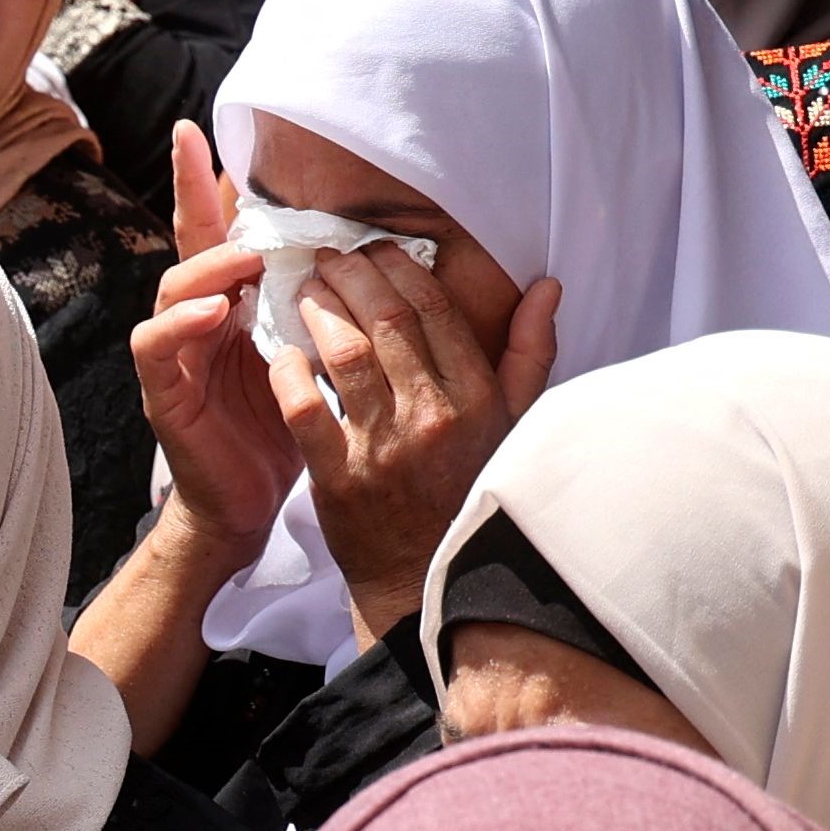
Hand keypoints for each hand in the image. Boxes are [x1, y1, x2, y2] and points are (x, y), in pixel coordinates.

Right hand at [130, 122, 300, 566]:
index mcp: (233, 304)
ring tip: (242, 257)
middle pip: (188, 244)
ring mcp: (175, 354)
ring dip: (207, 266)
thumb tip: (375, 259)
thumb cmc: (286, 430)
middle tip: (211, 161)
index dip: (209, 183)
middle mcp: (197, 319)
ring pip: (171, 287)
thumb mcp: (315, 356)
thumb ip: (328, 309)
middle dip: (190, 195)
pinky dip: (181, 323)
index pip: (222, 232)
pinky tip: (212, 311)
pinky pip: (156, 346)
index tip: (201, 130)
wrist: (248, 506)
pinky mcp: (163, 392)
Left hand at [272, 243, 558, 649]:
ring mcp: (384, 448)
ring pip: (346, 353)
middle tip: (330, 257)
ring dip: (319, 309)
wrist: (422, 581)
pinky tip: (282, 350)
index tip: (375, 250)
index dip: (399, 267)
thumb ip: (528, 353)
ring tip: (304, 288)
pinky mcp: (339, 479)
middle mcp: (434, 417)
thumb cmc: (467, 494)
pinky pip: (305, 409)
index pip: (434, 309)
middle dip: (353, 275)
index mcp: (477, 398)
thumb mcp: (514, 427)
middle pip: (387, 318)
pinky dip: (288, 373)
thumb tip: (547, 286)